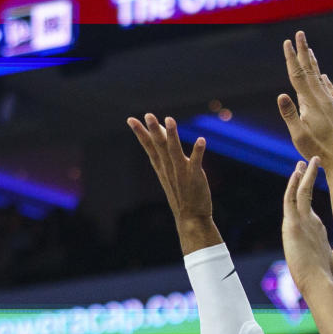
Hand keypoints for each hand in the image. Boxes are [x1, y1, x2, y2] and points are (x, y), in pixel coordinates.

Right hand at [127, 113, 215, 238]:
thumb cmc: (181, 194)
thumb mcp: (169, 173)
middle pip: (159, 146)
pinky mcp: (195, 177)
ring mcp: (182, 173)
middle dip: (153, 130)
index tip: (130, 120)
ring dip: (172, 135)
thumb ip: (165, 153)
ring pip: (175, 151)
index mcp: (162, 167)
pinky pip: (197, 162)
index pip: (149, 147)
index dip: (140, 133)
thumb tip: (160, 133)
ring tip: (169, 119)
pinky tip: (201, 140)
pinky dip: (198, 151)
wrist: (191, 218)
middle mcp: (169, 169)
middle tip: (148, 115)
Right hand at [278, 31, 332, 170]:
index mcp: (312, 102)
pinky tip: (326, 79)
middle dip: (303, 52)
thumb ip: (290, 115)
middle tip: (300, 34)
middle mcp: (324, 99)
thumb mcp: (299, 136)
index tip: (287, 42)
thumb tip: (281, 95)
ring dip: (314, 64)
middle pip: (311, 71)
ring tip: (310, 52)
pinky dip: (327, 82)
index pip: (298, 75)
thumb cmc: (319, 151)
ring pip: (322, 80)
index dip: (291, 58)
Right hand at [282, 158, 332, 295]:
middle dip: (304, 178)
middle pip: (301, 196)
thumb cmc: (326, 276)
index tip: (310, 178)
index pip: (308, 206)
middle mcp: (302, 225)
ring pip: (296, 194)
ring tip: (303, 162)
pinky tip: (296, 172)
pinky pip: (290, 200)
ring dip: (299, 177)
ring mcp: (296, 224)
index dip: (308, 191)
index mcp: (311, 231)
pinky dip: (292, 186)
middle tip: (304, 162)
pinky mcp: (291, 225)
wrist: (317, 283)